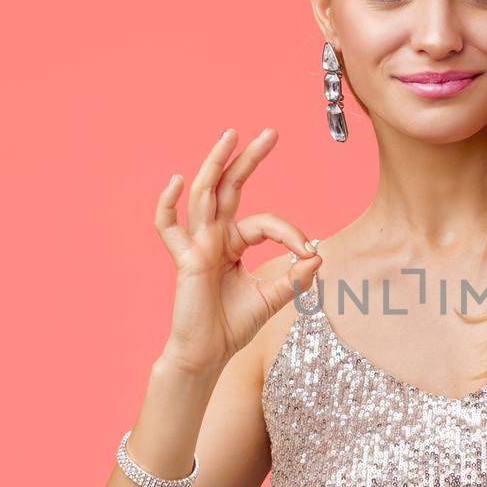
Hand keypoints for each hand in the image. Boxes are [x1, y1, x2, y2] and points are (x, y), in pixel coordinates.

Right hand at [153, 127, 321, 372]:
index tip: (309, 253)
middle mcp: (214, 237)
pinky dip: (167, 204)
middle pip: (231, 188)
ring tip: (230, 135)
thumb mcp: (272, 298)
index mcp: (234, 243)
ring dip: (216, 163)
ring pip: (205, 195)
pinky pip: (168, 228)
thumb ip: (294, 278)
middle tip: (271, 132)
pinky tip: (177, 181)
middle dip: (250, 159)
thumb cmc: (233, 326)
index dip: (290, 233)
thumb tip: (318, 256)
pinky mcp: (186, 260)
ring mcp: (198, 245)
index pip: (266, 222)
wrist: (208, 354)